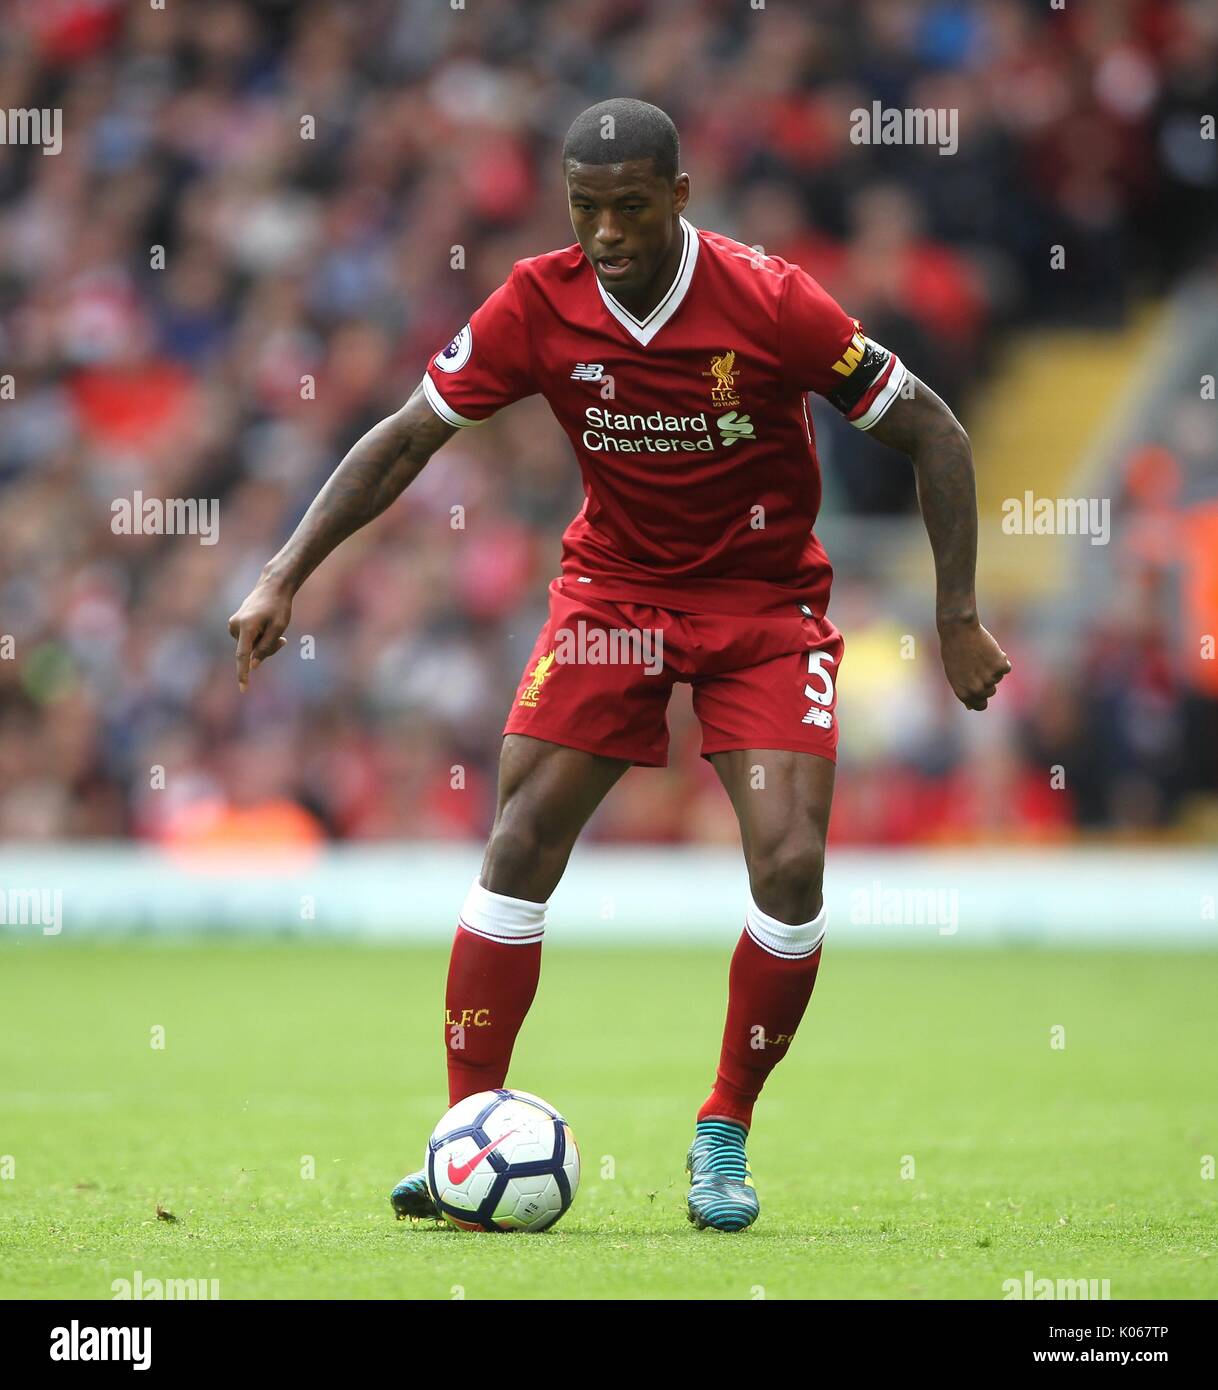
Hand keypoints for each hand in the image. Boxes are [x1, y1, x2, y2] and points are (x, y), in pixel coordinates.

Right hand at [227, 575, 292, 691]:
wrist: (272, 588)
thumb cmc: (278, 607)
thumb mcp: (278, 628)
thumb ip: (266, 647)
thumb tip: (253, 666)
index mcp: (246, 626)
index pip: (243, 655)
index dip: (243, 673)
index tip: (243, 688)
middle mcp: (234, 626)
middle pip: (251, 653)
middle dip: (267, 651)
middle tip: (282, 641)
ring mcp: (232, 626)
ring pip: (250, 648)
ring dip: (263, 644)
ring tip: (271, 627)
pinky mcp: (234, 626)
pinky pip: (248, 642)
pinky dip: (259, 640)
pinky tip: (265, 626)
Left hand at [938, 618, 1010, 710]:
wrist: (959, 631)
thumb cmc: (954, 651)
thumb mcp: (954, 674)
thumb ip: (964, 690)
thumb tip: (970, 706)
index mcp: (964, 693)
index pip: (981, 706)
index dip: (982, 697)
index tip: (981, 689)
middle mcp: (978, 689)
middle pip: (991, 692)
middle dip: (987, 680)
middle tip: (976, 665)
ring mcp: (990, 679)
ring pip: (998, 677)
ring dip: (992, 667)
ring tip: (978, 654)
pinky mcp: (1000, 666)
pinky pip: (1006, 667)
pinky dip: (1001, 659)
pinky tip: (989, 650)